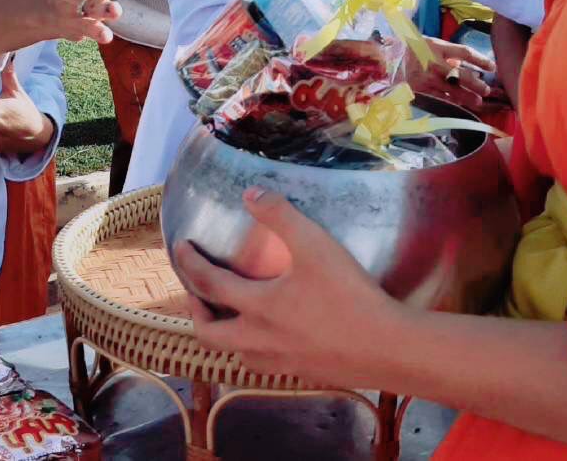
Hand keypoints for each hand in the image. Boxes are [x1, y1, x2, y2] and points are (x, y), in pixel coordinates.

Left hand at [175, 188, 405, 385]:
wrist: (386, 349)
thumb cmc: (349, 295)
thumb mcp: (315, 245)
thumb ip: (281, 215)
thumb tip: (250, 193)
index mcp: (258, 308)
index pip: (209, 285)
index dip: (190, 264)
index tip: (180, 248)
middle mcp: (260, 340)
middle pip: (209, 334)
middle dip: (195, 311)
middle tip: (196, 292)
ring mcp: (281, 362)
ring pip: (236, 354)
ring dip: (223, 334)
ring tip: (229, 316)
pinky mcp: (303, 373)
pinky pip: (264, 365)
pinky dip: (254, 349)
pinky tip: (272, 337)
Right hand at [403, 38, 493, 108]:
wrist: (382, 60)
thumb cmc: (404, 48)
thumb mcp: (424, 43)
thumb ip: (442, 52)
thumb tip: (459, 63)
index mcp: (436, 47)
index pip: (465, 52)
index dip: (480, 60)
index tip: (492, 66)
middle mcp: (435, 63)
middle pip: (462, 75)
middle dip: (477, 83)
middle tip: (486, 89)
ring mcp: (428, 79)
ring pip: (453, 90)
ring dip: (468, 97)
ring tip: (478, 102)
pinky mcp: (421, 91)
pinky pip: (440, 98)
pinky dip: (451, 102)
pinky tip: (458, 106)